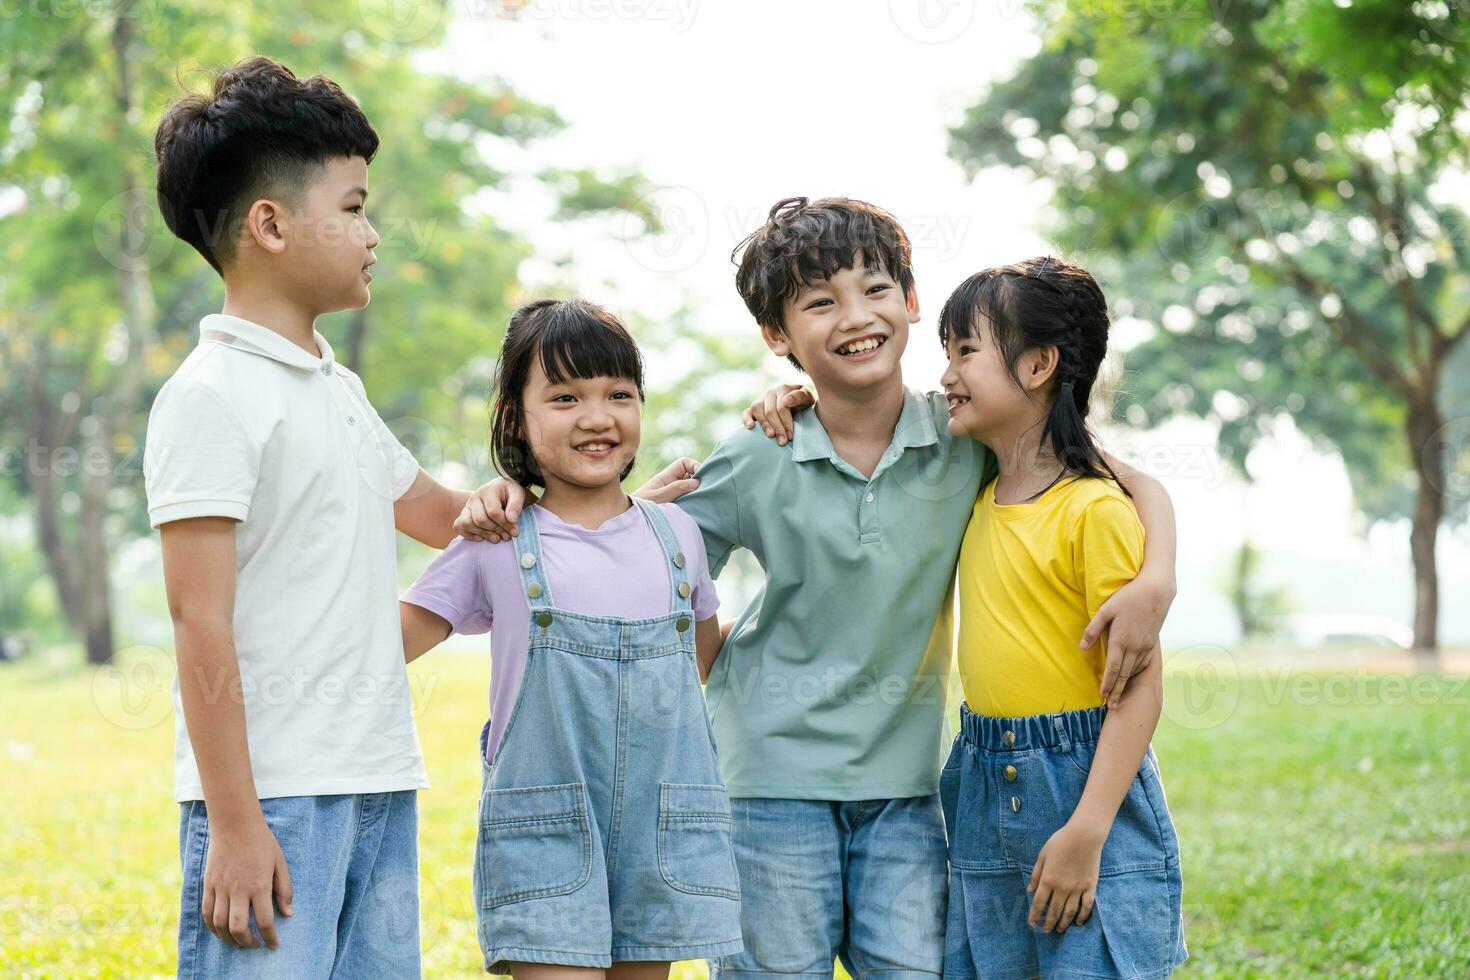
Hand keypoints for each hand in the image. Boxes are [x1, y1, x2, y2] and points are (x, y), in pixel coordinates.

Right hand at [202, 816, 292, 948]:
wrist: (235, 824)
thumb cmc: (262, 842)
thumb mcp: (280, 863)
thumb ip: (285, 889)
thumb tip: (288, 913)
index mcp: (260, 885)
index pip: (265, 921)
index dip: (270, 938)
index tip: (274, 944)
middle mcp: (238, 890)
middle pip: (239, 928)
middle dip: (248, 943)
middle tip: (255, 945)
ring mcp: (221, 888)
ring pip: (220, 924)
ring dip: (229, 938)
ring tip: (239, 941)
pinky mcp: (208, 885)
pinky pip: (207, 913)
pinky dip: (212, 927)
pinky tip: (221, 931)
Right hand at [455, 477, 532, 542]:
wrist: (503, 490)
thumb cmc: (511, 493)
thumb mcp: (518, 495)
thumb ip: (516, 506)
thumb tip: (512, 520)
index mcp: (487, 491)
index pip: (493, 511)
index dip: (505, 524)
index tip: (515, 531)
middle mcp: (474, 498)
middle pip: (480, 519)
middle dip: (495, 530)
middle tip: (507, 536)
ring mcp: (467, 507)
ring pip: (467, 524)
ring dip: (483, 534)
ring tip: (497, 538)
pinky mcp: (463, 515)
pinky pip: (459, 527)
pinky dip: (470, 535)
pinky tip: (483, 537)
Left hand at [633, 456, 701, 502]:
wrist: (629, 520)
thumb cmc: (640, 507)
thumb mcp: (659, 496)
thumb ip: (677, 488)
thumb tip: (696, 482)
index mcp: (666, 477)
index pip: (684, 463)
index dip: (695, 466)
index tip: (700, 478)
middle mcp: (671, 484)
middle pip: (691, 475)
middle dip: (700, 480)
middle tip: (706, 490)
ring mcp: (673, 495)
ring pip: (691, 488)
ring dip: (698, 492)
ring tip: (703, 499)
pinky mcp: (675, 506)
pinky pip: (689, 500)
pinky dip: (695, 501)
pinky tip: (698, 507)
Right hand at [742, 384, 814, 444]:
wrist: (799, 405)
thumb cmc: (804, 403)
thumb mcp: (808, 398)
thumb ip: (800, 397)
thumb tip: (786, 401)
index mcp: (784, 388)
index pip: (782, 407)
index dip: (786, 423)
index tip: (790, 436)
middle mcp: (771, 392)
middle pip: (770, 411)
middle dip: (777, 427)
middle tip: (783, 441)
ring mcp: (761, 399)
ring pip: (757, 409)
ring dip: (764, 424)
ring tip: (770, 436)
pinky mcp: (755, 408)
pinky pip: (746, 412)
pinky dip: (746, 419)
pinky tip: (750, 427)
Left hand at [1028, 821, 1103, 933]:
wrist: (1084, 836)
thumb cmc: (1060, 842)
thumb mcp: (1043, 855)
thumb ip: (1036, 874)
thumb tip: (1029, 890)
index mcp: (1048, 879)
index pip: (1038, 903)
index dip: (1035, 915)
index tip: (1032, 924)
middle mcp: (1062, 887)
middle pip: (1054, 911)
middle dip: (1049, 923)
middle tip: (1046, 931)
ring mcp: (1077, 888)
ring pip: (1070, 912)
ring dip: (1064, 923)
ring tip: (1060, 930)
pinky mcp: (1090, 887)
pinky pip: (1087, 906)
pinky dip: (1083, 916)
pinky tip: (1078, 922)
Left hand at [1081, 571, 1173, 707]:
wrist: (1156, 592)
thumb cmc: (1127, 597)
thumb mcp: (1106, 609)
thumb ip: (1093, 629)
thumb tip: (1082, 647)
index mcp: (1121, 640)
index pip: (1113, 668)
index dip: (1107, 684)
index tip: (1102, 696)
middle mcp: (1135, 647)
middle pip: (1124, 675)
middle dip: (1117, 691)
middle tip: (1112, 707)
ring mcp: (1145, 646)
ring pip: (1134, 670)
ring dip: (1127, 684)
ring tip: (1120, 696)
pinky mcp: (1152, 643)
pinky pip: (1143, 662)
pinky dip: (1136, 672)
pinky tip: (1132, 677)